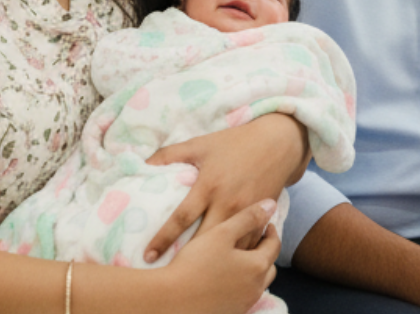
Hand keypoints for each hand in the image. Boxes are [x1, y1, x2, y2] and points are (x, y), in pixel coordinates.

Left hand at [143, 113, 309, 261]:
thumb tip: (141, 165)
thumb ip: (170, 154)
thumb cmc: (234, 143)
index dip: (163, 238)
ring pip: (229, 248)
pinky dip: (236, 257)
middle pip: (205, 240)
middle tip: (169, 276)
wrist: (278, 143)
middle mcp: (228, 202)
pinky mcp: (262, 218)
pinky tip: (223, 268)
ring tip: (194, 278)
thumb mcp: (201, 143)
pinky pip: (248, 244)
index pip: (182, 218)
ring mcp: (247, 213)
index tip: (148, 256)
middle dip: (188, 259)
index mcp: (209, 185)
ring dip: (213, 263)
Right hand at [160, 199, 280, 313]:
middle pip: (268, 267)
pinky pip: (243, 296)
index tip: (265, 223)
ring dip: (253, 270)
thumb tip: (271, 205)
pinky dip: (241, 285)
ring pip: (257, 284)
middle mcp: (255, 288)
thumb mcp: (222, 233)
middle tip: (255, 239)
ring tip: (240, 258)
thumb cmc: (196, 264)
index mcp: (257, 266)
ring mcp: (243, 304)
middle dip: (264, 252)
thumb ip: (248, 218)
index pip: (274, 245)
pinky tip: (226, 277)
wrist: (170, 301)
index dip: (271, 231)